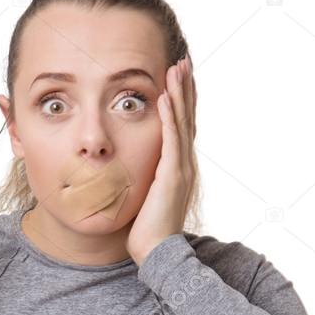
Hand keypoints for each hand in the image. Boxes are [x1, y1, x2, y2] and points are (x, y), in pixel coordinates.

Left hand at [126, 54, 196, 266]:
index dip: (181, 100)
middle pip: (186, 117)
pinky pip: (171, 140)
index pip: (180, 126)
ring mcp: (180, 169)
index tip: (177, 77)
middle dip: (185, 88)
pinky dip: (169, 117)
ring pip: (182, 123)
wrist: (157, 253)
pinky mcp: (172, 176)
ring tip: (176, 68)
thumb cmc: (147, 230)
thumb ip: (143, 178)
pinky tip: (166, 97)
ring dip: (179, 94)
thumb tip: (128, 167)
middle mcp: (184, 164)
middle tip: (183, 61)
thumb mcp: (144, 196)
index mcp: (177, 167)